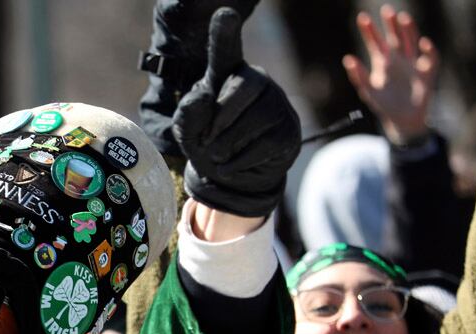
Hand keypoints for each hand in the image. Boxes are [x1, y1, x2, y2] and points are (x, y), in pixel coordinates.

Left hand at [173, 8, 300, 217]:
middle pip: (242, 87)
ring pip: (254, 119)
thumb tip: (208, 97)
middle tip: (204, 141)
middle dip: (218, 119)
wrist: (227, 175)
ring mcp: (277, 104)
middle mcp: (257, 80)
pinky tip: (231, 164)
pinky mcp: (289, 131)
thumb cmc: (204, 141)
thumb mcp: (186, 128)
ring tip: (217, 154)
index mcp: (227, 74)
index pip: (226, 50)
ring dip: (226, 145)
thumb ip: (188, 111)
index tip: (224, 14)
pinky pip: (264, 145)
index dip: (225, 32)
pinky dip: (239, 161)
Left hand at [343, 5, 438, 144]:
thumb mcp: (368, 91)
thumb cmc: (383, 104)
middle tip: (386, 10)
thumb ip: (358, 75)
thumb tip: (347, 59)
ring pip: (411, 42)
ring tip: (403, 18)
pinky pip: (430, 58)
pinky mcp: (427, 72)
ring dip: (408, 30)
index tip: (362, 17)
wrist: (402, 120)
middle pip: (395, 36)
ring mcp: (413, 64)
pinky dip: (429, 50)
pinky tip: (423, 42)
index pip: (375, 42)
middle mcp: (398, 59)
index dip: (369, 30)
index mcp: (383, 62)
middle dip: (390, 24)